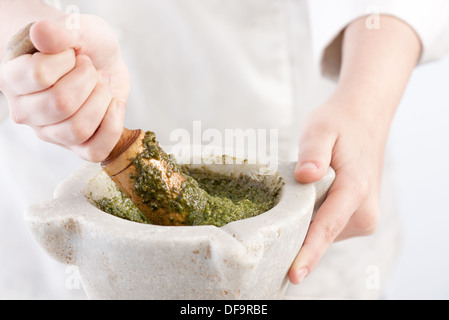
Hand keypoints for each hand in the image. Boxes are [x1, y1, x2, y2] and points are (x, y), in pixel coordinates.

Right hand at [0, 14, 129, 161]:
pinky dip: (113, 125)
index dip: (67, 60)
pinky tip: (114, 103)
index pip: (39, 74)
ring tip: (101, 84)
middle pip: (61, 105)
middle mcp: (26, 111)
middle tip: (90, 68)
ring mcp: (50, 132)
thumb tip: (41, 33)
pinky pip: (95, 151)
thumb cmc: (80, 44)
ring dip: (101, 100)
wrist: (97, 58)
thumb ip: (59, 31)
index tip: (72, 53)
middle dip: (88, 80)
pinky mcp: (76, 145)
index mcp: (12, 78)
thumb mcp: (75, 28)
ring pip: (78, 129)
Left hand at [287, 14, 420, 284]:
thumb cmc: (339, 124)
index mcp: (355, 188)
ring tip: (294, 197)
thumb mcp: (320, 129)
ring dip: (304, 224)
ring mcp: (364, 217)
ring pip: (324, 234)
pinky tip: (307, 202)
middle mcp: (364, 210)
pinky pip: (328, 228)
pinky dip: (313, 221)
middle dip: (295, 239)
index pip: (327, 227)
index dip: (308, 252)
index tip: (293, 274)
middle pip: (321, 235)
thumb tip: (306, 177)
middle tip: (265, 233)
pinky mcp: (358, 220)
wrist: (364, 121)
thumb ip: (313, 153)